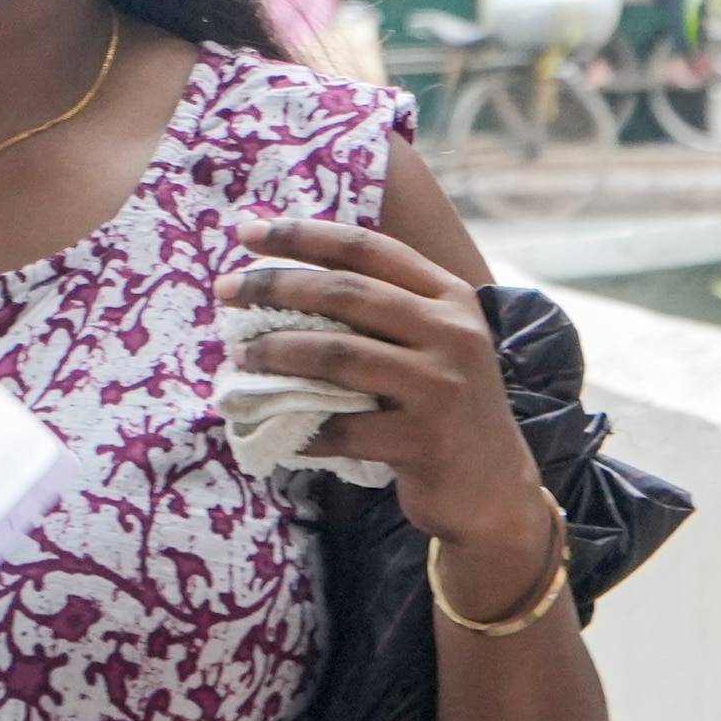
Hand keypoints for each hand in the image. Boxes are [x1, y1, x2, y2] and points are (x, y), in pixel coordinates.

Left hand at [216, 216, 553, 607]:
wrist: (493, 488)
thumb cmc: (443, 406)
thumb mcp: (431, 343)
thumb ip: (382, 308)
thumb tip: (281, 277)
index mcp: (451, 297)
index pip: (369, 248)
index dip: (304, 236)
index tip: (248, 232)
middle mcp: (453, 333)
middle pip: (347, 292)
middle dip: (276, 285)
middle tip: (226, 290)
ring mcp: (442, 387)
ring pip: (338, 354)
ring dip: (277, 352)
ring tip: (241, 354)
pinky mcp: (425, 441)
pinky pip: (343, 428)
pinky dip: (300, 425)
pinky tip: (269, 422)